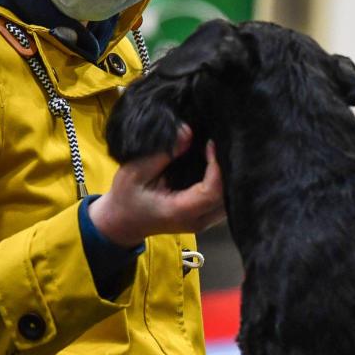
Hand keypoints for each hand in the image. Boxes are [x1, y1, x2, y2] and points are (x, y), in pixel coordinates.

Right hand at [89, 124, 225, 247]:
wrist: (123, 222)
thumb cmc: (126, 198)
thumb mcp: (134, 173)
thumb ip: (161, 154)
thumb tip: (187, 133)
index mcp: (180, 211)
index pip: (213, 191)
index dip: (217, 166)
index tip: (210, 144)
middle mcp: (197, 221)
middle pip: (229, 197)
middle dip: (228, 170)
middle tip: (221, 144)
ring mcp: (204, 222)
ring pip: (231, 201)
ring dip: (228, 177)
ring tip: (220, 152)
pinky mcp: (205, 217)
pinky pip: (224, 201)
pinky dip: (225, 183)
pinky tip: (217, 165)